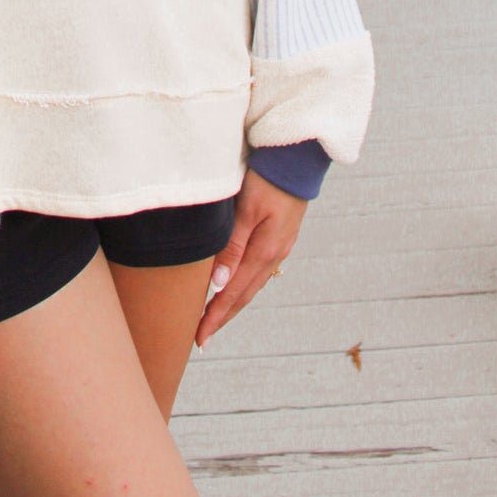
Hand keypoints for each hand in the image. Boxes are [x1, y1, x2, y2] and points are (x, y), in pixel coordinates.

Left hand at [194, 167, 306, 348]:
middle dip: (222, 317)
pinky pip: (258, 270)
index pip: (234, 294)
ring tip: (215, 318)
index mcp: (265, 252)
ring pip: (251, 284)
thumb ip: (232, 246)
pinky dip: (243, 285)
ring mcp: (279, 247)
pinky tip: (235, 286)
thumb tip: (218, 286)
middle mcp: (274, 255)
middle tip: (202, 338)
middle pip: (244, 295)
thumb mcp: (247, 210)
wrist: (297, 158)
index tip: (199, 339)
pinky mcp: (280, 237)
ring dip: (233, 303)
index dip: (215, 317)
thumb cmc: (268, 179)